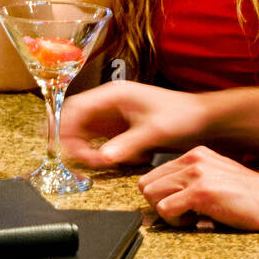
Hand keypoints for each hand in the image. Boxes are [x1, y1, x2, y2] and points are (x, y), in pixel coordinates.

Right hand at [59, 81, 208, 166]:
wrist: (199, 118)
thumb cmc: (181, 115)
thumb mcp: (154, 132)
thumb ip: (127, 145)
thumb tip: (103, 157)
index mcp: (114, 94)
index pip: (76, 107)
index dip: (62, 126)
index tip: (59, 147)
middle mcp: (109, 103)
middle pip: (74, 120)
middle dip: (73, 142)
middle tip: (80, 161)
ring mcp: (112, 115)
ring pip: (84, 133)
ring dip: (87, 150)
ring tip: (101, 163)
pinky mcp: (118, 128)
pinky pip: (98, 141)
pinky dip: (101, 153)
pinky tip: (115, 161)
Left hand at [138, 147, 258, 232]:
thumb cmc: (248, 195)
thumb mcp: (217, 175)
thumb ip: (192, 179)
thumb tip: (165, 195)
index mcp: (195, 155)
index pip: (154, 174)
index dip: (161, 195)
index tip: (177, 206)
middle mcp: (193, 160)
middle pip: (146, 185)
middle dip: (159, 204)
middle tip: (182, 213)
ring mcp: (196, 175)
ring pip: (151, 196)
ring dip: (167, 213)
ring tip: (190, 217)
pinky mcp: (200, 192)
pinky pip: (165, 210)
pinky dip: (176, 222)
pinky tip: (197, 221)